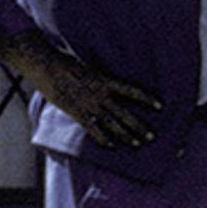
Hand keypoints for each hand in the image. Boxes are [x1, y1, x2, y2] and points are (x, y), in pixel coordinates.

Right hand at [0, 37, 160, 148]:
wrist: (47, 66)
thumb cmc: (65, 62)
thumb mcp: (88, 66)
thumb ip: (99, 76)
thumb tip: (106, 79)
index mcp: (105, 80)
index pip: (132, 91)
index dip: (147, 99)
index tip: (160, 105)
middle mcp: (101, 95)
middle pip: (125, 114)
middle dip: (139, 126)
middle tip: (151, 136)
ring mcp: (89, 105)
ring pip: (112, 124)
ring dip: (126, 135)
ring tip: (137, 144)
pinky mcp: (77, 112)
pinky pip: (93, 129)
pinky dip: (103, 138)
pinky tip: (111, 145)